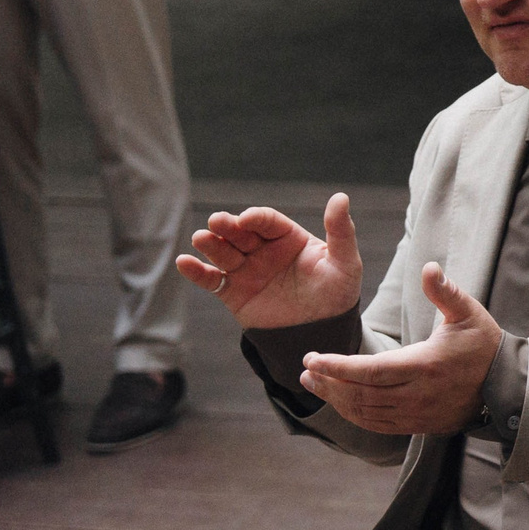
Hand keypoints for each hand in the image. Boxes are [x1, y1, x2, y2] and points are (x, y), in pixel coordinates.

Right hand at [177, 196, 364, 329]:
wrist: (322, 332)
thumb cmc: (338, 293)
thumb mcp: (345, 262)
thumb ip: (341, 231)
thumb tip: (341, 196)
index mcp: (289, 237)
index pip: (268, 221)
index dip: (256, 218)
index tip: (247, 219)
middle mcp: (264, 250)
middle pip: (241, 233)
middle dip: (228, 226)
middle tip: (217, 221)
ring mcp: (247, 270)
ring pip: (224, 253)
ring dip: (211, 244)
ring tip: (201, 238)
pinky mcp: (234, 293)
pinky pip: (212, 280)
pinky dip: (197, 272)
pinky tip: (184, 263)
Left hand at [299, 263, 500, 435]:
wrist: (505, 384)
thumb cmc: (484, 344)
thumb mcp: (469, 313)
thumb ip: (445, 292)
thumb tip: (428, 268)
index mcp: (425, 365)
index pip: (370, 370)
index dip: (338, 366)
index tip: (313, 358)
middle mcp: (418, 394)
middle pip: (361, 393)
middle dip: (328, 382)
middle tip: (306, 368)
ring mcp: (417, 413)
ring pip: (365, 411)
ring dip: (335, 398)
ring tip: (313, 383)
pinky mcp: (418, 425)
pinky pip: (377, 424)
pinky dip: (353, 414)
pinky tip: (340, 401)